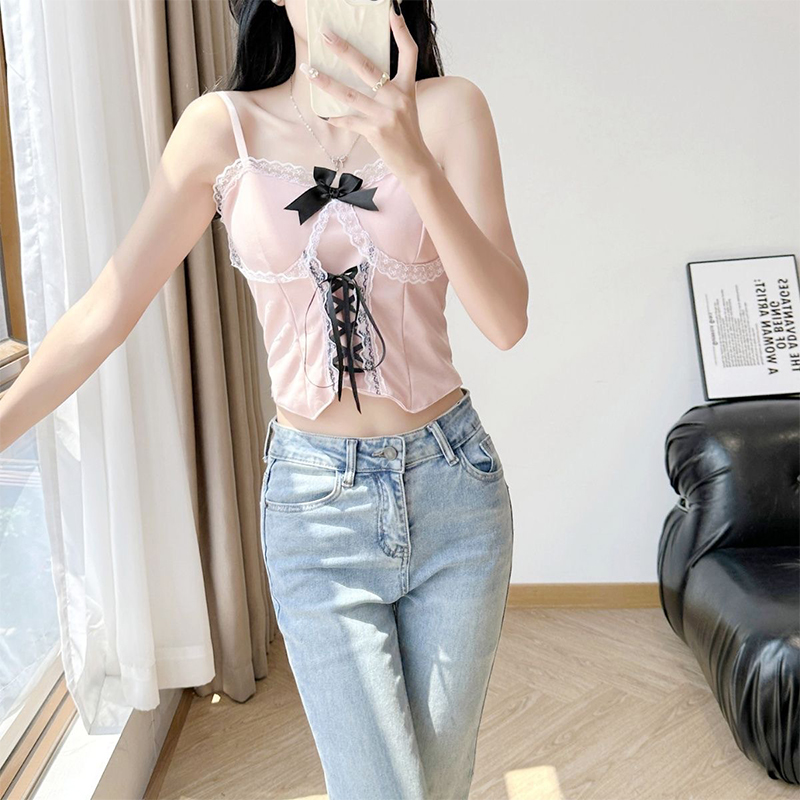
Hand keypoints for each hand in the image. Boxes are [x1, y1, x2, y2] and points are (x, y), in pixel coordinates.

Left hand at [299, 7, 435, 179]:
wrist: (415, 164)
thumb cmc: (407, 135)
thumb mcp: (405, 107)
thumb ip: (388, 91)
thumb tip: (363, 76)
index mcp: (406, 88)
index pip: (409, 53)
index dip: (401, 32)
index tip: (391, 12)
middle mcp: (397, 98)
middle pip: (367, 67)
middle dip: (343, 49)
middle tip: (325, 35)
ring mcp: (385, 115)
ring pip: (349, 94)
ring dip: (326, 82)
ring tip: (309, 71)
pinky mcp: (375, 131)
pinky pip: (349, 121)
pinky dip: (337, 118)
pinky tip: (326, 115)